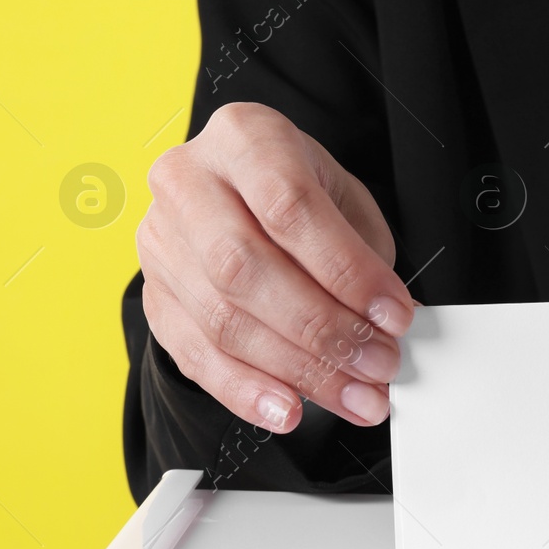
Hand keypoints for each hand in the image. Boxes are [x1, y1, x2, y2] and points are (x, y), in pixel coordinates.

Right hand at [136, 102, 414, 433]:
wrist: (237, 190)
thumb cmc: (295, 191)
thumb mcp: (342, 200)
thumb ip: (366, 256)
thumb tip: (389, 328)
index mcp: (244, 138)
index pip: (290, 207)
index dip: (347, 270)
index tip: (394, 315)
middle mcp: (188, 184)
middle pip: (247, 269)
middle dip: (324, 330)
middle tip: (379, 365)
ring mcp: (160, 242)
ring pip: (222, 320)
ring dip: (298, 371)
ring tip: (355, 396)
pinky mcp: (153, 297)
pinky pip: (194, 356)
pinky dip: (246, 392)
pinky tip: (288, 410)